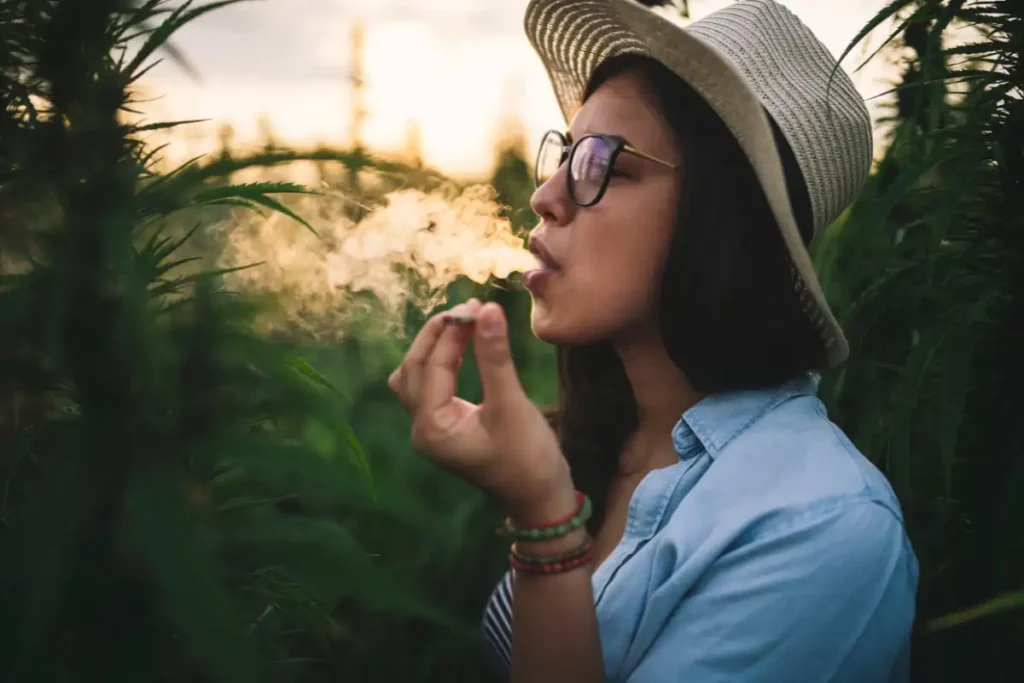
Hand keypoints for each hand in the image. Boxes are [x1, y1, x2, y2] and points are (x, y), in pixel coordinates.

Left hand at [388, 298, 573, 519]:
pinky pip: (430, 386)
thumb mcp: (511, 404)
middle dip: (438, 335)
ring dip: (434, 347)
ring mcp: (430, 429)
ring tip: (463, 323)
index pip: (433, 365)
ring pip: (416, 376)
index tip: (478, 304)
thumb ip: (495, 357)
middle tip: (469, 309)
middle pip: (414, 368)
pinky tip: (463, 346)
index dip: (452, 332)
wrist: (540, 499)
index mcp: (432, 427)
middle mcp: (421, 428)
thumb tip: (488, 309)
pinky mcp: (444, 426)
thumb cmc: (528, 458)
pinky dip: (441, 362)